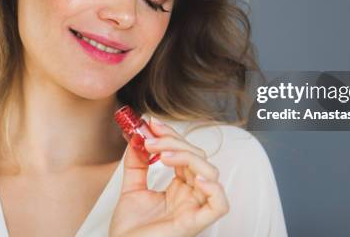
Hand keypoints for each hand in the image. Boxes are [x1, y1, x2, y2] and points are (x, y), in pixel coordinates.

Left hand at [109, 117, 229, 236]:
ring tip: (162, 155)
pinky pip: (220, 204)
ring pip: (210, 173)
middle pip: (198, 158)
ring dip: (187, 157)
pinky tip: (195, 178)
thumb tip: (136, 136)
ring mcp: (195, 208)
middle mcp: (191, 195)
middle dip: (175, 142)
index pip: (185, 153)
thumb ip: (136, 163)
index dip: (171, 136)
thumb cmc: (130, 230)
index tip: (151, 124)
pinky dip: (214, 188)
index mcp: (180, 187)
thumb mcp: (131, 188)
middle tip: (150, 140)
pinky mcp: (196, 223)